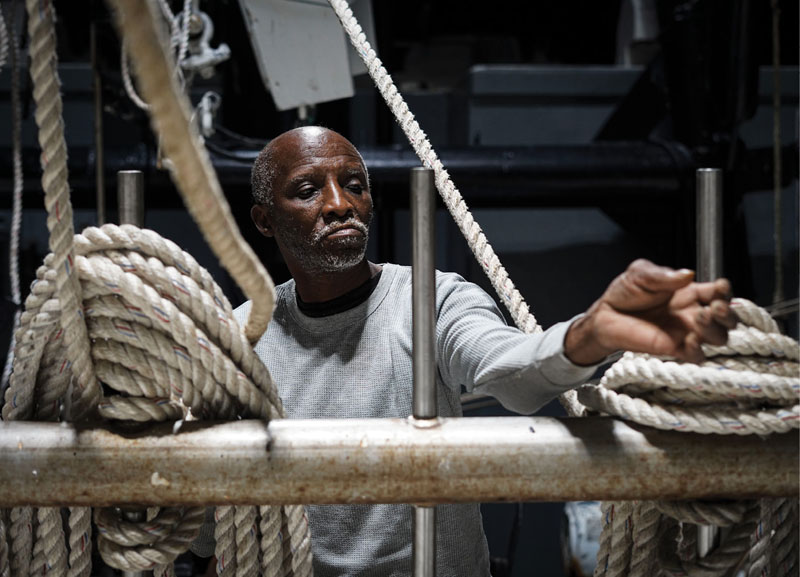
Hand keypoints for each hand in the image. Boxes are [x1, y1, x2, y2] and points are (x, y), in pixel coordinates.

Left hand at [564, 259, 737, 365]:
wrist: (606, 315)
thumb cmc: (625, 293)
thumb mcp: (641, 274)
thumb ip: (663, 275)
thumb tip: (687, 274)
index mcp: (691, 292)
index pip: (719, 293)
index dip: (724, 290)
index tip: (720, 287)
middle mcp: (693, 313)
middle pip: (727, 319)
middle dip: (727, 314)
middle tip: (715, 308)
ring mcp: (686, 333)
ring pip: (718, 338)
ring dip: (716, 330)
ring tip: (700, 319)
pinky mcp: (674, 349)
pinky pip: (697, 356)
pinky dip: (699, 350)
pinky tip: (690, 340)